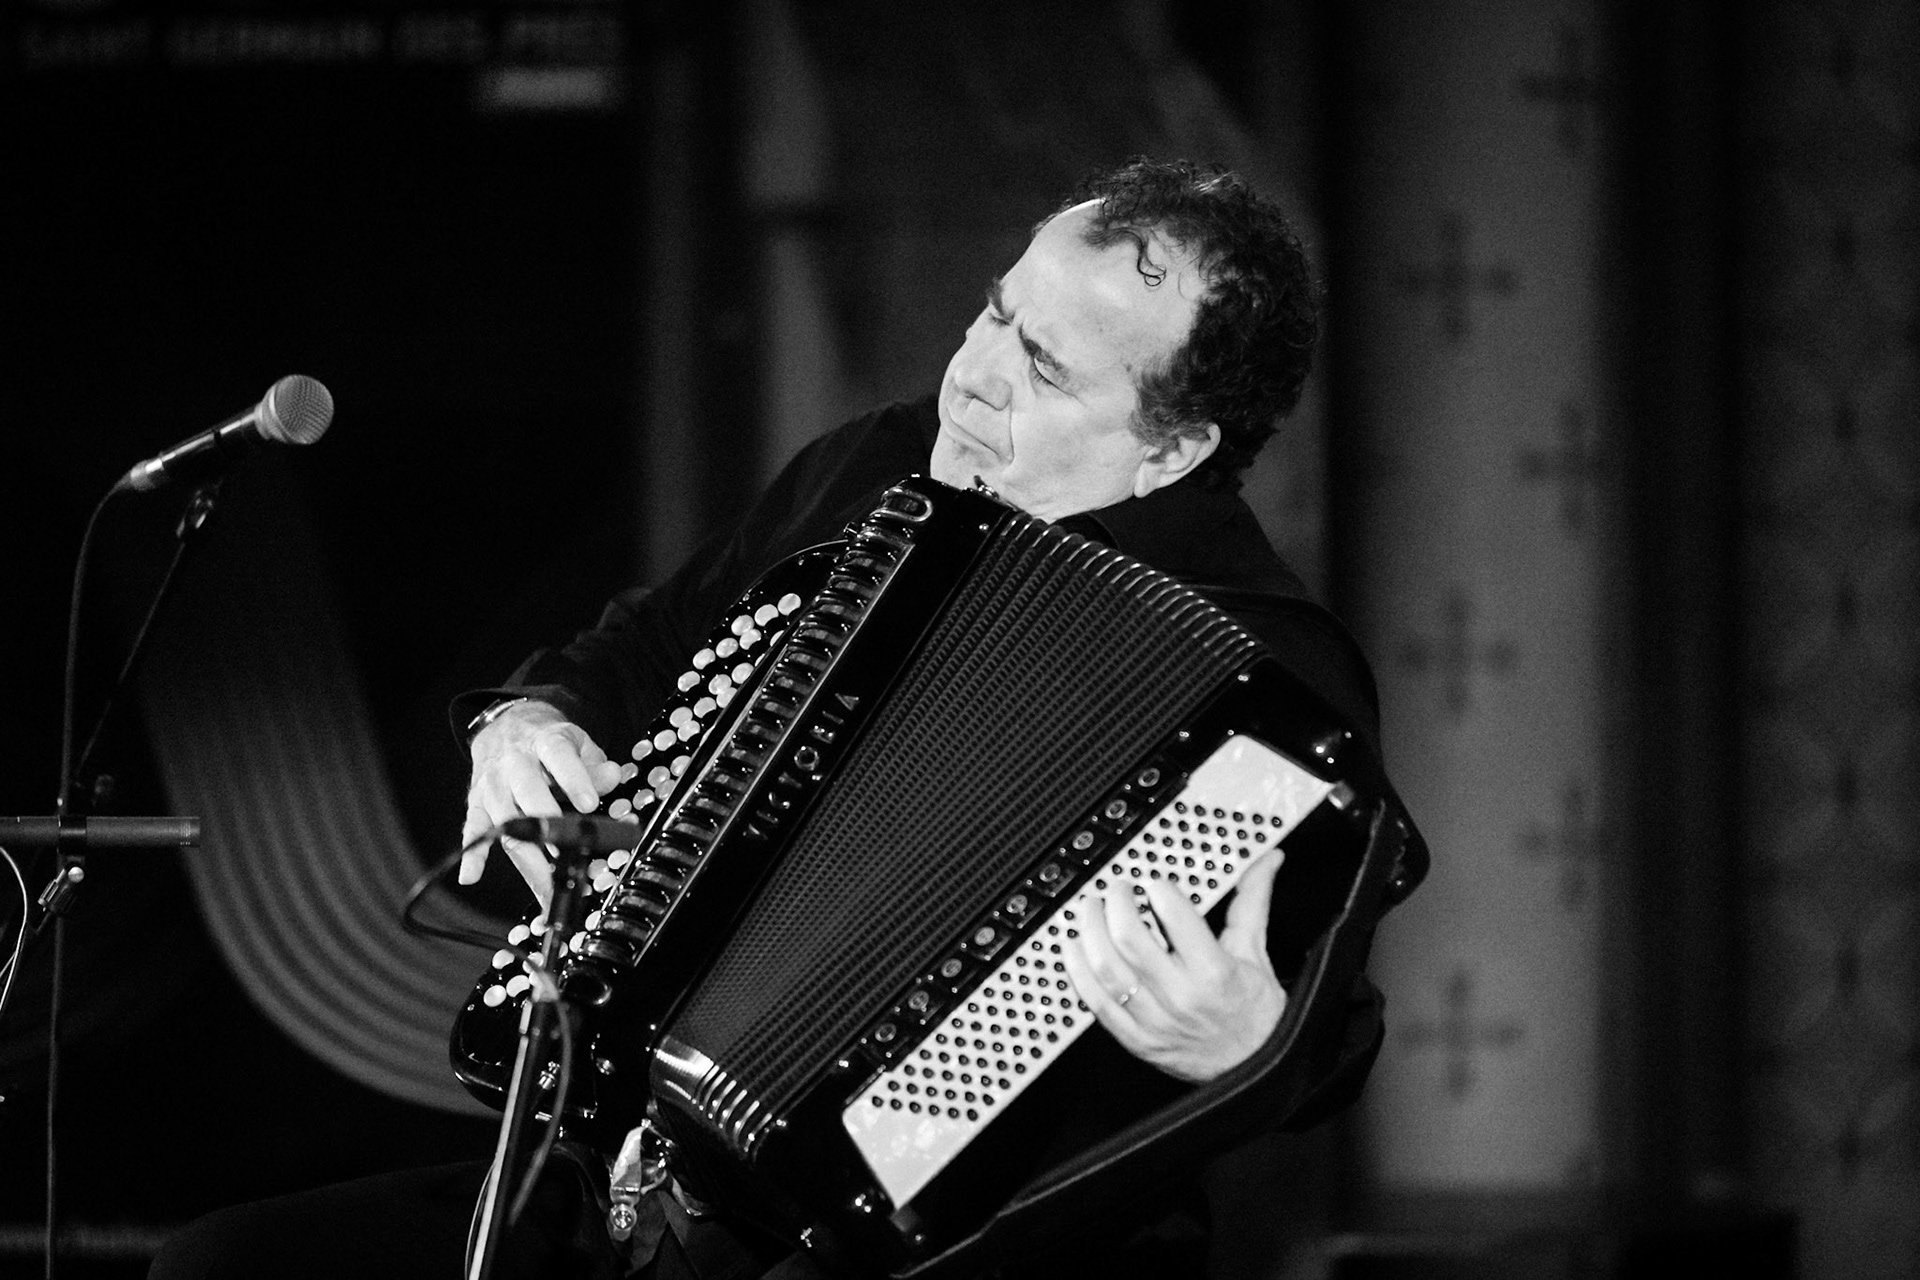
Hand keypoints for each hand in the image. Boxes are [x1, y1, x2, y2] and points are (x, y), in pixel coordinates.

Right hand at [459, 700, 631, 905]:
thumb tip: (613, 777)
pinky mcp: (477, 801)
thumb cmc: (546, 742)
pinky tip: (472, 875)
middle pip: (528, 792)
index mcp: (544, 741)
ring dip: (524, 851)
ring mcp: (493, 783)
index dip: (575, 781)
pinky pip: (474, 829)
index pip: (559, 757)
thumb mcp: (577, 743)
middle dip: (546, 823)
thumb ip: (595, 765)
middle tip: (565, 852)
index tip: (589, 805)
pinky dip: (473, 853)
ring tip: (544, 881)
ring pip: (505, 819)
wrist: (505, 725)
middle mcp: (514, 761)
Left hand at [1059, 852, 1286, 1082]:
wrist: (1254, 1068)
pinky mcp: (1136, 1040)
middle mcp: (1182, 998)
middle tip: (1118, 889)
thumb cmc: (1254, 1012)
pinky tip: (1072, 948)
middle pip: (1130, 940)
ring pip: (1107, 969)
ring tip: (1091, 909)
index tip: (1153, 881)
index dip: (1159, 891)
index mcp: (1215, 972)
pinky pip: (1096, 1003)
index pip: (1177, 919)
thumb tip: (1266, 861)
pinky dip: (1078, 972)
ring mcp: (1155, 1022)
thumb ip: (1253, 901)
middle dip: (1117, 904)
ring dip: (1090, 931)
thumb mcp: (1255, 952)